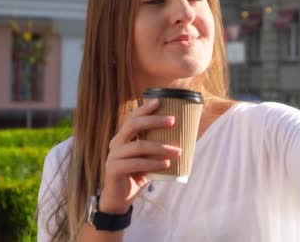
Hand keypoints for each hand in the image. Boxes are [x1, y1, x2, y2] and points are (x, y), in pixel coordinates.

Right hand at [100, 98, 180, 212]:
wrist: (121, 198)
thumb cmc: (138, 174)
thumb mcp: (148, 157)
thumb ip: (158, 146)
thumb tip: (186, 136)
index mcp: (124, 136)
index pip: (132, 117)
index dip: (145, 108)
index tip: (160, 101)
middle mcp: (116, 142)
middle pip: (133, 125)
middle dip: (154, 120)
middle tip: (173, 121)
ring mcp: (113, 156)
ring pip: (138, 146)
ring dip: (160, 147)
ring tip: (177, 150)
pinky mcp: (113, 169)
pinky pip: (135, 163)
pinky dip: (152, 163)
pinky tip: (166, 164)